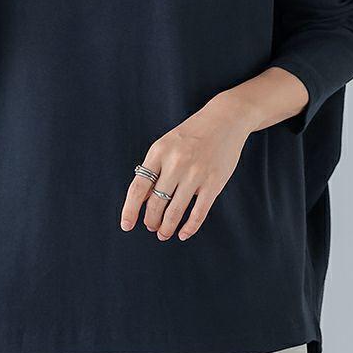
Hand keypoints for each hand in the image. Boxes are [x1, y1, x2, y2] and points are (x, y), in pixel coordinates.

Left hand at [119, 93, 251, 241]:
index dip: (130, 210)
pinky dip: (189, 228)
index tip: (126, 225)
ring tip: (164, 233)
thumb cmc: (192, 134)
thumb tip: (143, 200)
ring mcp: (195, 173)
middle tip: (152, 227)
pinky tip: (184, 233)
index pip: (138, 187)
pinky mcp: (214, 182)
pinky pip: (198, 213)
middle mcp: (175, 163)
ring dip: (167, 227)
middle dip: (151, 221)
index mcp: (159, 152)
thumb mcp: (166, 144)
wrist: (225, 119)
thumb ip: (154, 169)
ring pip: (175, 211)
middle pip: (156, 203)